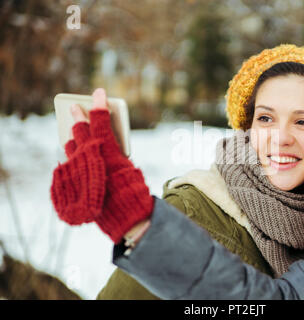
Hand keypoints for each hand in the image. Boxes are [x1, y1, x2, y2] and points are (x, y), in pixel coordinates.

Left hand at [51, 88, 153, 242]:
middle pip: (80, 133)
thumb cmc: (134, 192)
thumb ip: (116, 153)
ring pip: (71, 150)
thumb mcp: (129, 168)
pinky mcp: (75, 185)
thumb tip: (106, 144)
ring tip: (72, 133)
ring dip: (73, 139)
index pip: (101, 123)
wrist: (126, 218)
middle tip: (74, 107)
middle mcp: (91, 161)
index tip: (98, 92)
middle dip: (77, 118)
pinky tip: (73, 158)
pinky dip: (73, 160)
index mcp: (108, 153)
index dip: (99, 105)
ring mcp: (81, 173)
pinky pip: (69, 167)